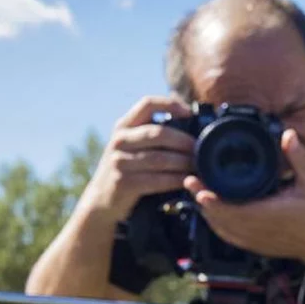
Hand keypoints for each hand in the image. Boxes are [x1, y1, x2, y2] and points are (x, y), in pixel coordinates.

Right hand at [81, 96, 194, 222]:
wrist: (102, 199)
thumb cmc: (128, 169)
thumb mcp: (132, 146)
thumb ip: (152, 134)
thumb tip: (190, 122)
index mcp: (124, 126)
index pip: (147, 104)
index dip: (170, 104)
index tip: (190, 113)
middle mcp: (120, 140)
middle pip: (158, 133)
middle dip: (184, 141)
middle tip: (202, 149)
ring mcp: (119, 162)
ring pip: (160, 159)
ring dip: (184, 163)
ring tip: (200, 166)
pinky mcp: (124, 183)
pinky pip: (157, 180)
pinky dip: (176, 180)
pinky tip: (187, 181)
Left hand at [183, 129, 304, 259]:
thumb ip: (298, 158)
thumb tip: (288, 134)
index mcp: (268, 215)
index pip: (230, 210)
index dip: (211, 200)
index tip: (197, 186)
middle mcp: (257, 230)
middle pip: (218, 219)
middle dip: (201, 199)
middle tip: (190, 180)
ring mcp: (253, 241)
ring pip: (220, 229)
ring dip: (207, 212)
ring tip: (197, 191)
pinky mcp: (253, 246)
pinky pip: (228, 236)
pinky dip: (216, 223)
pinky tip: (211, 210)